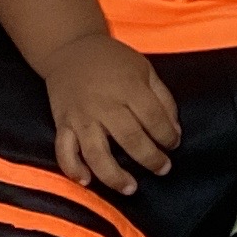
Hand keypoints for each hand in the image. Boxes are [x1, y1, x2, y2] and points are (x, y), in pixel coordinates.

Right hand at [45, 32, 179, 193]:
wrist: (70, 48)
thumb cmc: (112, 61)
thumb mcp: (144, 69)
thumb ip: (163, 98)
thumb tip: (175, 131)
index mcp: (128, 87)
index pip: (154, 118)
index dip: (168, 136)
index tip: (173, 144)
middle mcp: (104, 104)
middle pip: (130, 139)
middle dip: (150, 159)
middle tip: (162, 168)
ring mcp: (81, 116)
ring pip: (96, 153)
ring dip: (114, 175)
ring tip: (130, 188)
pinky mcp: (62, 123)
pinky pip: (64, 150)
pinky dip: (72, 168)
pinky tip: (86, 181)